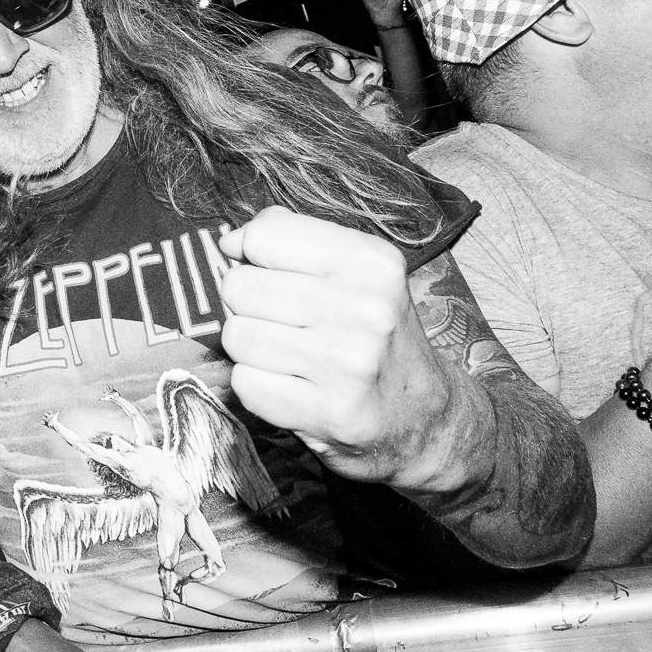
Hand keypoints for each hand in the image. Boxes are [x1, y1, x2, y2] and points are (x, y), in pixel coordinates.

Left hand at [218, 207, 485, 493]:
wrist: (421, 416)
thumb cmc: (373, 336)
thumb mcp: (357, 273)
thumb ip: (294, 240)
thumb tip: (230, 242)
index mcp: (373, 263)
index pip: (265, 235)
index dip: (253, 256)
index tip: (270, 274)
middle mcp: (366, 309)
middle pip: (241, 287)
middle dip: (248, 306)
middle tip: (283, 324)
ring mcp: (348, 363)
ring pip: (237, 336)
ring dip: (250, 349)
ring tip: (289, 357)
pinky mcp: (330, 412)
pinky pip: (245, 384)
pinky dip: (257, 387)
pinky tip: (291, 387)